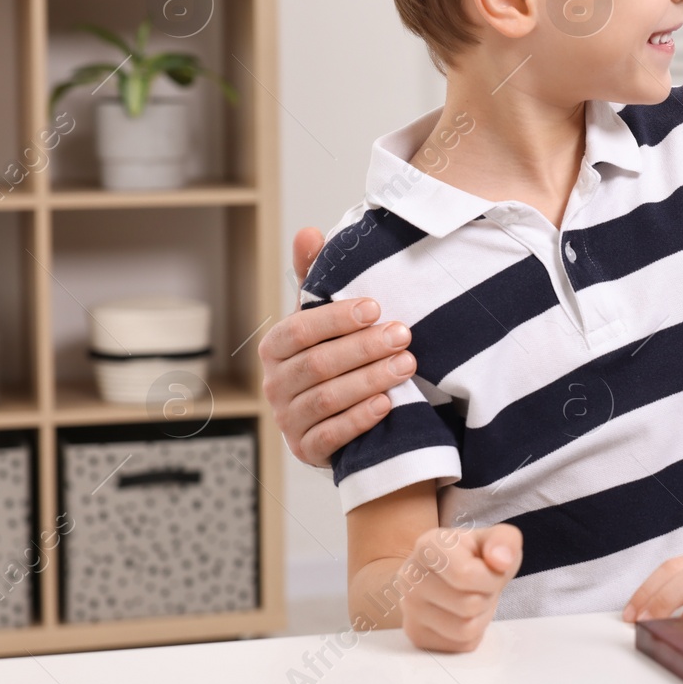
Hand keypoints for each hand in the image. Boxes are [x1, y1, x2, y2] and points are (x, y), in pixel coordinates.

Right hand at [258, 227, 413, 466]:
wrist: (341, 417)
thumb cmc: (333, 356)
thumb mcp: (324, 318)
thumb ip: (314, 277)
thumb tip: (308, 232)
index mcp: (275, 348)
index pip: (300, 329)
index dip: (337, 318)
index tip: (376, 307)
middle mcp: (275, 385)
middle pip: (317, 365)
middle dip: (364, 348)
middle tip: (404, 335)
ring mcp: (289, 420)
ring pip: (326, 399)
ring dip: (369, 380)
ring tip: (407, 365)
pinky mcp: (307, 450)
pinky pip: (331, 436)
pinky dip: (360, 420)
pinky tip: (387, 404)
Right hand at [400, 524, 522, 652]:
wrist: (452, 574)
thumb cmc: (476, 555)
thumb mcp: (499, 538)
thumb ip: (505, 541)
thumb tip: (501, 560)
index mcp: (428, 546)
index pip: (465, 575)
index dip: (490, 577)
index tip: (489, 568)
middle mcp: (409, 577)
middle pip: (469, 605)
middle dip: (487, 596)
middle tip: (481, 585)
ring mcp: (409, 608)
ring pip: (465, 629)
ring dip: (482, 616)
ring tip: (473, 597)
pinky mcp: (416, 635)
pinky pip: (460, 645)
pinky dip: (473, 633)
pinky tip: (463, 613)